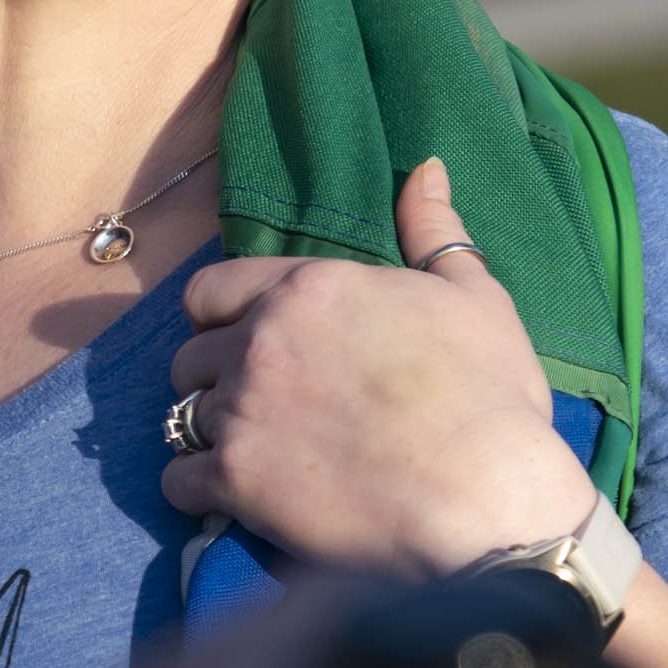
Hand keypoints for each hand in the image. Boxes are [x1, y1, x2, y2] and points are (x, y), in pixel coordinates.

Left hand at [161, 158, 596, 579]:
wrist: (488, 497)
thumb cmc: (490, 395)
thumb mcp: (472, 296)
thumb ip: (433, 230)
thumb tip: (425, 167)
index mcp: (307, 288)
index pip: (209, 291)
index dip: (221, 318)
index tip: (247, 343)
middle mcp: (260, 340)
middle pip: (189, 356)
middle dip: (215, 380)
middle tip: (260, 408)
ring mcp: (242, 410)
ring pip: (180, 417)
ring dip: (210, 435)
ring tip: (253, 454)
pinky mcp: (236, 481)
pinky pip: (178, 482)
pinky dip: (198, 492)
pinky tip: (235, 500)